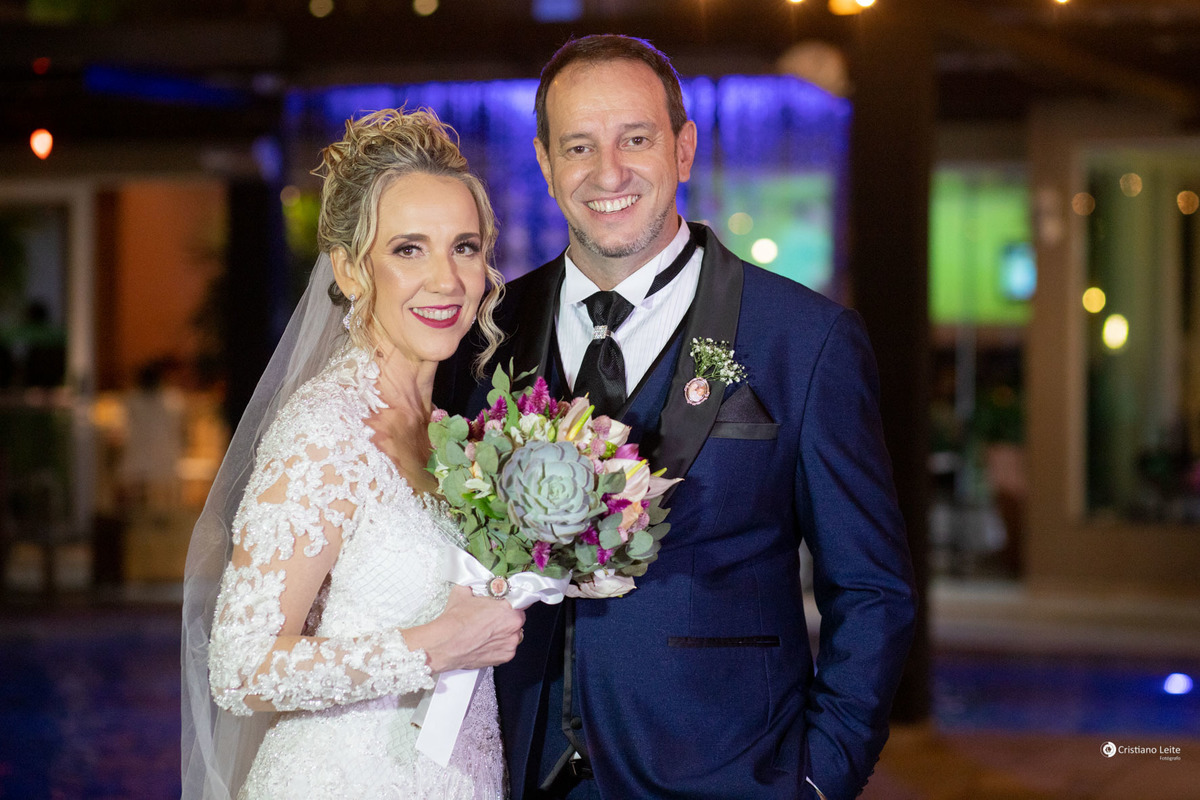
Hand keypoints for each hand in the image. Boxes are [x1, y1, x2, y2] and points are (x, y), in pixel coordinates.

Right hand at [405, 585, 524, 673]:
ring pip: (513, 634)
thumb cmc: (455, 621)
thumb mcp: (464, 592)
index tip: (504, 603)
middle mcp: (513, 627)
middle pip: (517, 618)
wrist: (445, 644)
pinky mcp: (505, 657)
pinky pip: (507, 648)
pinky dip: (499, 646)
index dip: (510, 602)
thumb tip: (476, 584)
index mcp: (508, 608)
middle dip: (507, 617)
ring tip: (487, 632)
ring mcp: (510, 644)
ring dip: (504, 632)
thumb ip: (476, 587)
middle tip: (492, 618)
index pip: (520, 600)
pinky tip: (485, 642)